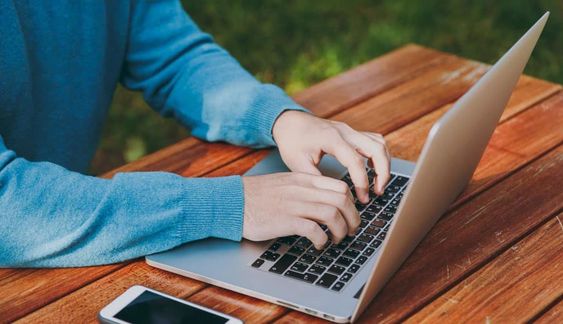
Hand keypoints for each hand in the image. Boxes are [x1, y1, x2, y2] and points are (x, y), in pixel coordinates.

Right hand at [242, 173, 359, 248]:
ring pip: (333, 214)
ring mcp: (295, 205)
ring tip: (337, 239)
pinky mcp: (286, 221)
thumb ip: (304, 189)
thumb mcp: (284, 183)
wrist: (232, 201)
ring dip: (341, 231)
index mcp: (303, 180)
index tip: (350, 214)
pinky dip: (322, 240)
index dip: (351, 203)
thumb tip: (324, 200)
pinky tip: (319, 245)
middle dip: (353, 218)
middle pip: (342, 200)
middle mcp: (302, 190)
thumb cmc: (256, 195)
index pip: (340, 186)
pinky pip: (315, 230)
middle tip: (351, 230)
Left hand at [272, 110, 390, 202]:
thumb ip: (316, 180)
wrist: (288, 122)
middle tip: (378, 192)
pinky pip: (374, 140)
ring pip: (379, 143)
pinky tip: (372, 169)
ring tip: (378, 184)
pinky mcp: (351, 132)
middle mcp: (345, 131)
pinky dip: (378, 155)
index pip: (356, 161)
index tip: (362, 199)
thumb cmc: (291, 141)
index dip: (362, 182)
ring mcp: (350, 130)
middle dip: (383, 172)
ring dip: (384, 163)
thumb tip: (333, 198)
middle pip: (377, 148)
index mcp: (332, 139)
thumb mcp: (297, 163)